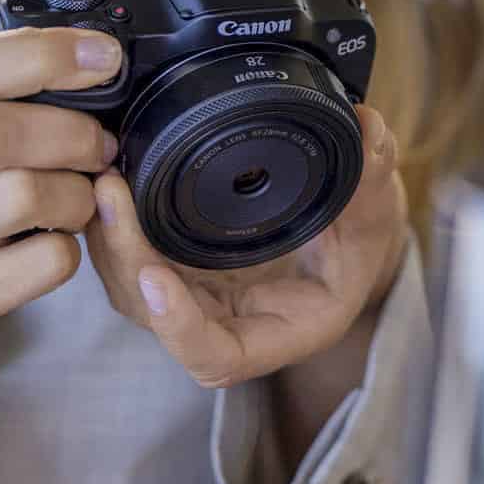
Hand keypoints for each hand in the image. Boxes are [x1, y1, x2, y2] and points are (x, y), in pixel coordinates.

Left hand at [82, 104, 408, 392]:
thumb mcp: (377, 207)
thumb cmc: (361, 230)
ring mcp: (197, 293)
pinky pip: (130, 257)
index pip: (218, 355)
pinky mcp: (177, 262)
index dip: (180, 328)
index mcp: (281, 328)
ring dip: (109, 241)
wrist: (343, 225)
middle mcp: (228, 321)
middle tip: (113, 193)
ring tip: (106, 179)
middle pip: (156, 316)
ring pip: (132, 287)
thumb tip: (366, 128)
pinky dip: (112, 227)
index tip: (157, 277)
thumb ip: (373, 176)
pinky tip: (109, 179)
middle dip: (125, 260)